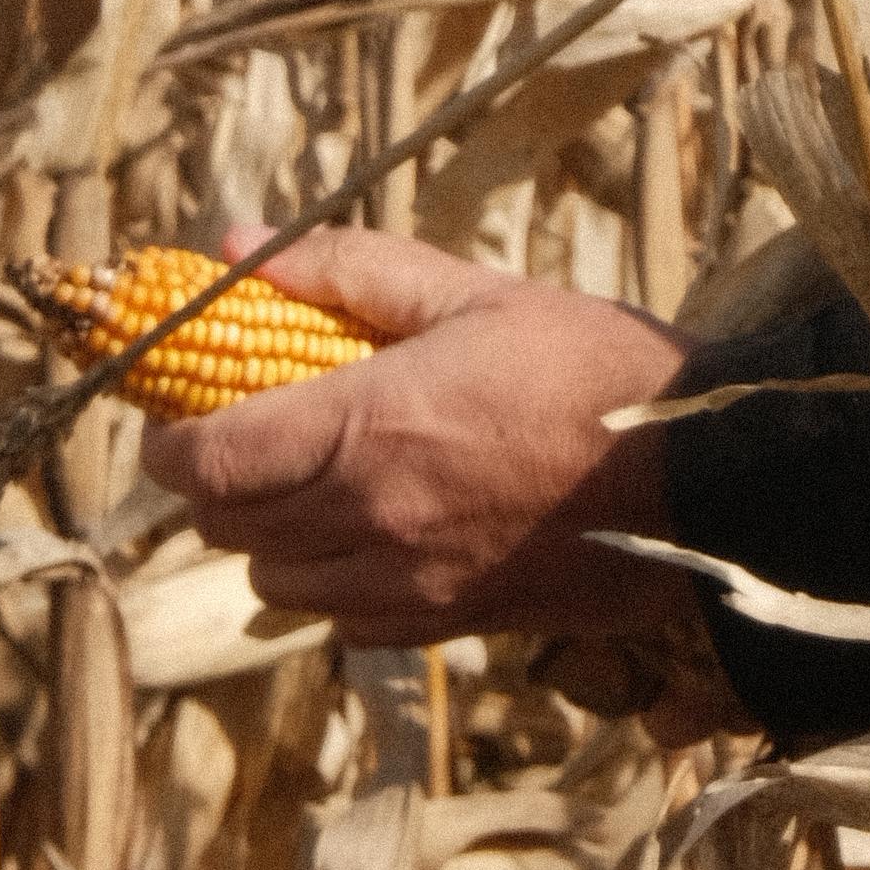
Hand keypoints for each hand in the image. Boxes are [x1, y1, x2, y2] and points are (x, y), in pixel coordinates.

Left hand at [140, 227, 689, 646]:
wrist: (701, 475)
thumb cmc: (594, 367)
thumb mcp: (474, 292)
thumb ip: (347, 268)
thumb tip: (239, 243)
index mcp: (368, 428)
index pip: (205, 461)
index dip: (168, 438)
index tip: (176, 412)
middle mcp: (370, 521)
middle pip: (225, 525)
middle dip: (218, 479)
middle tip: (252, 430)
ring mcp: (406, 585)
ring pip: (273, 583)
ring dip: (274, 534)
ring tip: (321, 482)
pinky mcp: (444, 626)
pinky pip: (341, 623)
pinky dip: (334, 584)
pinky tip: (381, 532)